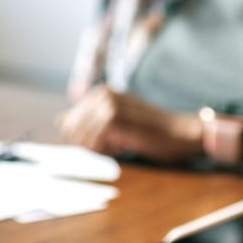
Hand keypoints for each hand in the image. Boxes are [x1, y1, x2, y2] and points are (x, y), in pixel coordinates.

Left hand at [57, 86, 203, 163]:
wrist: (182, 131)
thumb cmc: (150, 130)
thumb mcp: (115, 122)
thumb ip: (89, 120)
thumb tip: (59, 122)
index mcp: (100, 92)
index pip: (67, 122)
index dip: (81, 139)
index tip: (103, 142)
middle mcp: (101, 93)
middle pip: (70, 130)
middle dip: (87, 144)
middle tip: (113, 144)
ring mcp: (107, 103)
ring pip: (81, 138)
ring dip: (98, 148)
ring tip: (121, 144)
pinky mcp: (114, 117)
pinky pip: (93, 142)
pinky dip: (106, 150)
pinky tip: (123, 145)